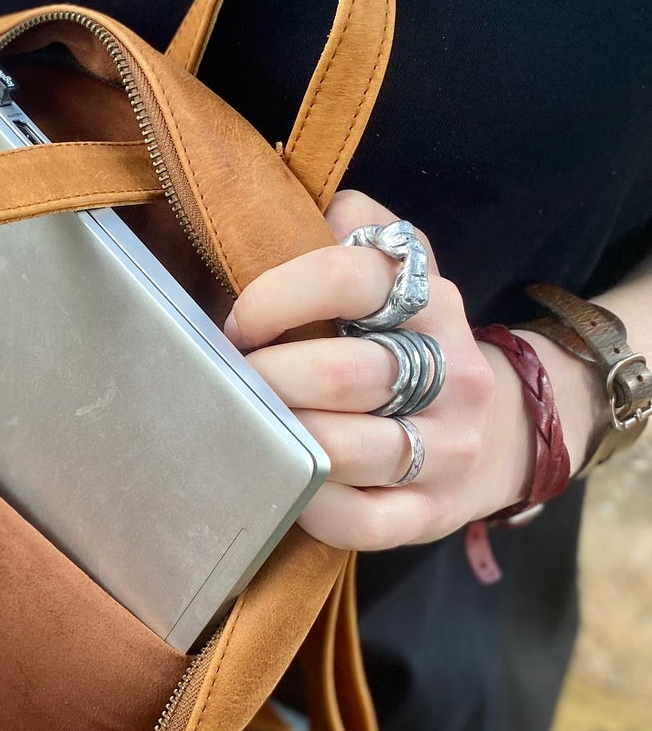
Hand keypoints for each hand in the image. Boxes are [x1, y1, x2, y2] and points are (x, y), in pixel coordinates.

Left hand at [223, 190, 549, 550]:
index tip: (239, 323)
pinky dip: (307, 503)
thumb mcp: (397, 272)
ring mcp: (447, 448)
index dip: (276, 296)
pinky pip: (358, 520)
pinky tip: (282, 481)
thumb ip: (352, 230)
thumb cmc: (407, 344)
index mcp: (431, 298)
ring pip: (346, 448)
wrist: (499, 432)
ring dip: (279, 437)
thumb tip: (299, 210)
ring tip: (245, 428)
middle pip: (343, 373)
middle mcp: (450, 371)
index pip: (352, 275)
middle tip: (231, 383)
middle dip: (266, 378)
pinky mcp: (431, 513)